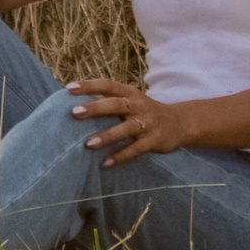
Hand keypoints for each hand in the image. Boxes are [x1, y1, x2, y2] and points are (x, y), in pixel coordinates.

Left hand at [68, 78, 185, 165]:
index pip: (108, 85)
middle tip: (74, 112)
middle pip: (116, 104)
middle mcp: (138, 105)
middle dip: (95, 108)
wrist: (180, 123)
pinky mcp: (154, 140)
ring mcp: (147, 123)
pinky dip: (121, 156)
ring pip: (126, 128)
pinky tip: (105, 164)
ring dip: (107, 136)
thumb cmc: (145, 112)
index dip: (89, 85)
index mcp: (130, 93)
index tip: (69, 88)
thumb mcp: (131, 101)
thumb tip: (78, 102)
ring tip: (88, 144)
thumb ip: (109, 100)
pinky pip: (136, 149)